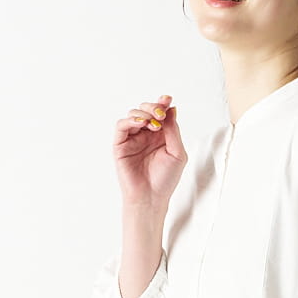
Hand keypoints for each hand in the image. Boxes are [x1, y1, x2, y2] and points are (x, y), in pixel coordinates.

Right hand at [113, 94, 186, 211]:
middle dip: (154, 107)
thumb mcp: (177, 153)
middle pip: (146, 110)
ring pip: (133, 114)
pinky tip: (140, 123)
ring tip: (153, 124)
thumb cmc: (165, 180)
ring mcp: (133, 138)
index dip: (163, 103)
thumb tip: (171, 109)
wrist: (151, 198)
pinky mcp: (120, 145)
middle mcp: (146, 134)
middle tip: (160, 114)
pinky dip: (130, 120)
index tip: (168, 99)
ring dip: (144, 113)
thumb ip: (173, 130)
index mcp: (161, 135)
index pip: (161, 113)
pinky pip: (121, 125)